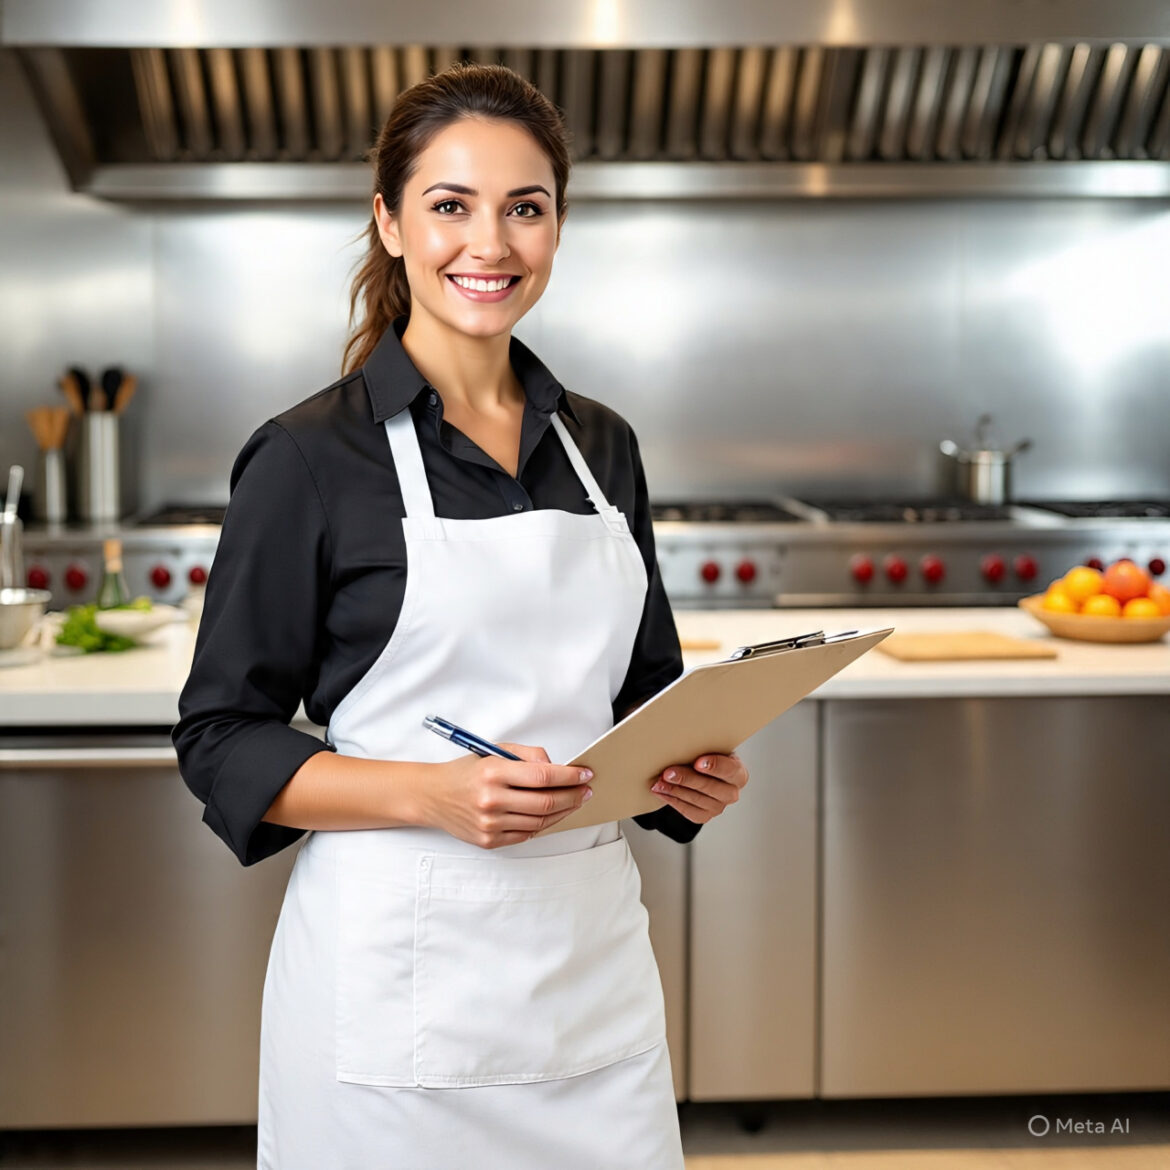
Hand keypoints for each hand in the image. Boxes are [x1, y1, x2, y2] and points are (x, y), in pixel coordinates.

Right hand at [421, 743, 594, 849]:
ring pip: (540, 821)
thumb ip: (528, 756)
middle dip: (573, 796)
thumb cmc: (467, 771)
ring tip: (574, 802)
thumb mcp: (495, 752)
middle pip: (546, 802)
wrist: (433, 796)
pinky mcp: (489, 841)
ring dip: (563, 812)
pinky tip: (552, 814)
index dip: (570, 776)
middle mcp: (491, 800)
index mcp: (493, 773)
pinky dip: (544, 824)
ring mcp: (490, 824)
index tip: (586, 774)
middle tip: (586, 790)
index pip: (543, 776)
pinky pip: (527, 834)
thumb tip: (558, 767)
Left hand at [649, 751, 748, 824]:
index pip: (731, 769)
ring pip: (697, 800)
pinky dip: (673, 801)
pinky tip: (662, 792)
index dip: (715, 766)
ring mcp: (719, 806)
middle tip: (669, 772)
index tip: (698, 762)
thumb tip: (682, 736)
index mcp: (738, 772)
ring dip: (675, 790)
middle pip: (712, 787)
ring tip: (659, 782)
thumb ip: (702, 746)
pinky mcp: (704, 815)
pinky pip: (689, 811)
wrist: (699, 772)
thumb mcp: (708, 748)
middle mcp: (731, 792)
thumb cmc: (704, 757)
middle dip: (688, 779)